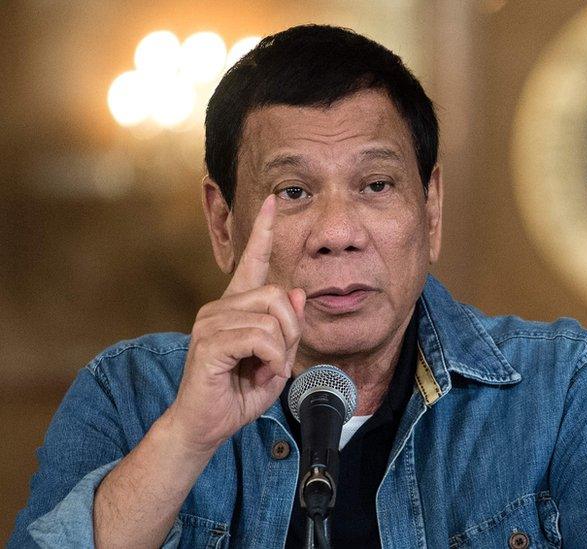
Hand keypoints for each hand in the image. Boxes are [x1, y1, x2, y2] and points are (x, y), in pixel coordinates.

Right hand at [167, 195, 304, 453]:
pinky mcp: (210, 342)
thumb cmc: (237, 394)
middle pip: (280, 295)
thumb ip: (287, 327)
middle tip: (278, 361)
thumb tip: (296, 291)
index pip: (251, 260)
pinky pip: (262, 338)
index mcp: (235, 307)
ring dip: (281, 352)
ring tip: (262, 371)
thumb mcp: (276, 360)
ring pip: (274, 319)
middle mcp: (219, 307)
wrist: (206, 425)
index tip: (274, 200)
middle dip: (292, 331)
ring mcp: (211, 322)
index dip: (264, 230)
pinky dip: (272, 361)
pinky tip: (258, 375)